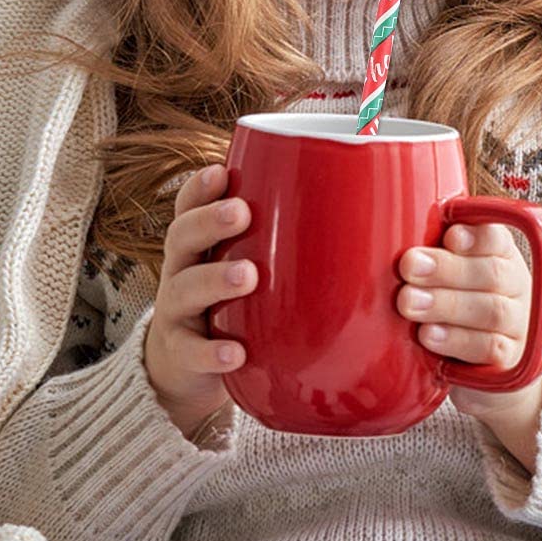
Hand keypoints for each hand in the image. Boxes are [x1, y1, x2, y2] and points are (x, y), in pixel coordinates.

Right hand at [143, 161, 255, 439]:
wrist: (185, 368)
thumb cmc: (230, 303)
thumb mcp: (246, 267)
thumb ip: (282, 243)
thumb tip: (363, 208)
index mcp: (199, 245)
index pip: (189, 206)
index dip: (200, 188)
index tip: (222, 171)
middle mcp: (181, 272)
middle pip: (182, 237)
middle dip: (210, 222)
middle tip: (242, 213)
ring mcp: (177, 314)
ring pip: (185, 290)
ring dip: (215, 280)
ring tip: (248, 275)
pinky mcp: (182, 356)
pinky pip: (192, 353)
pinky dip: (212, 352)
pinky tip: (236, 353)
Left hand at [396, 221, 541, 426]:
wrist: (485, 371)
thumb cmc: (456, 308)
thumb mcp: (448, 276)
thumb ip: (432, 253)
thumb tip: (393, 229)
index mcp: (501, 255)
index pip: (497, 238)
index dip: (476, 236)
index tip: (449, 236)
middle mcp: (516, 287)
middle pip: (492, 273)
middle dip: (447, 269)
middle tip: (409, 267)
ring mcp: (517, 325)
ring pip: (491, 311)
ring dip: (446, 304)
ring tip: (408, 303)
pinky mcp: (510, 361)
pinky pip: (489, 348)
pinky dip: (457, 340)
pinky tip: (429, 335)